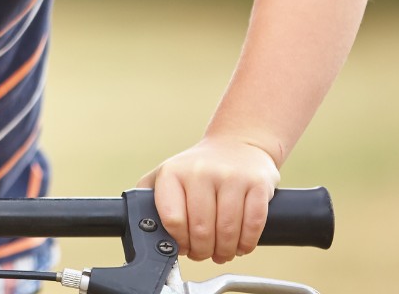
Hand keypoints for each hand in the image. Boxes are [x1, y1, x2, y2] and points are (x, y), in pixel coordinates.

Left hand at [137, 137, 279, 263]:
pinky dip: (247, 242)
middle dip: (202, 251)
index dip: (179, 241)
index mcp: (173, 173)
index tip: (183, 246)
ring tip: (222, 252)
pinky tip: (241, 245)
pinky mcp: (257, 183)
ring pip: (228, 230)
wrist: (237, 144)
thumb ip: (149, 198)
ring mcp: (231, 176)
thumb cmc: (198, 168)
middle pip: (201, 230)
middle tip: (204, 254)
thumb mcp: (166, 174)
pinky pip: (254, 223)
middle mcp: (200, 172)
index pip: (173, 220)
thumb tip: (141, 227)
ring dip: (225, 250)